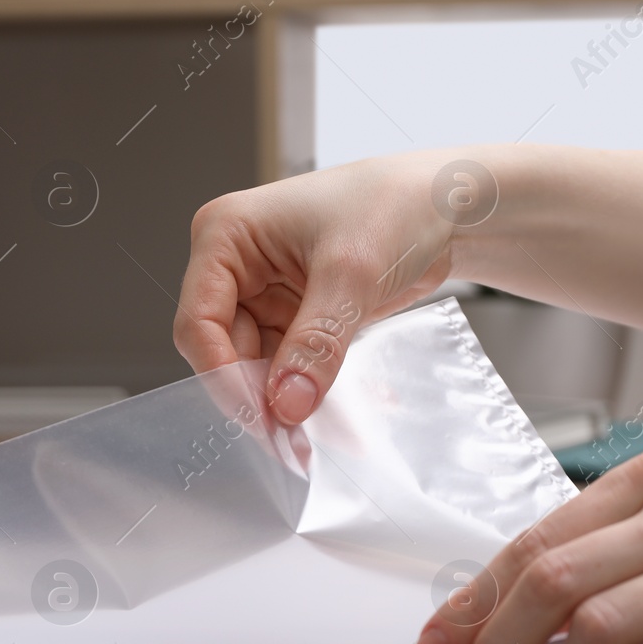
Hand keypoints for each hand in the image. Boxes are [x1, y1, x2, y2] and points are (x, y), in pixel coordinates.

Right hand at [175, 155, 454, 424]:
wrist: (443, 204)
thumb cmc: (393, 203)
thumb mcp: (351, 275)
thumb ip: (315, 344)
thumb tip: (287, 405)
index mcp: (225, 235)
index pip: (199, 321)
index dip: (223, 374)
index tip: (261, 416)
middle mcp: (236, 265)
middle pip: (223, 348)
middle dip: (255, 393)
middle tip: (288, 439)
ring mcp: (264, 291)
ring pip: (255, 363)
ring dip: (281, 398)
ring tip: (309, 437)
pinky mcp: (294, 313)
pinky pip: (287, 363)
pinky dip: (304, 390)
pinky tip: (325, 418)